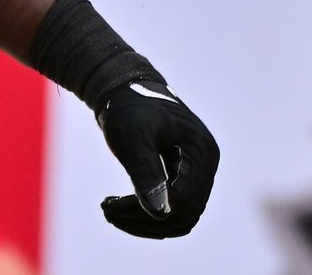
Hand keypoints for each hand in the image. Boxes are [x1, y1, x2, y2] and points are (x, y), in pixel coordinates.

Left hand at [96, 80, 218, 238]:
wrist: (125, 89)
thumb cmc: (128, 108)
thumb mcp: (133, 138)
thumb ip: (146, 173)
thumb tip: (160, 214)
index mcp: (200, 149)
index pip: (188, 196)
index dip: (157, 208)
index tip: (118, 207)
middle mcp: (205, 164)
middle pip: (184, 212)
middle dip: (144, 218)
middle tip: (106, 209)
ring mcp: (197, 173)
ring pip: (178, 218)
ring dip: (143, 222)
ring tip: (108, 210)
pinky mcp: (183, 180)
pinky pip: (171, 211)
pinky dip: (146, 216)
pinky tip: (118, 208)